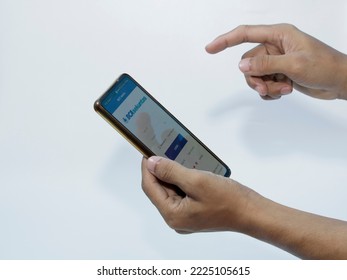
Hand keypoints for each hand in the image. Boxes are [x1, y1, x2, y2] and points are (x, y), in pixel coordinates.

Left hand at [141, 156, 346, 258]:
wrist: (252, 212)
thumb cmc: (228, 200)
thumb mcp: (196, 181)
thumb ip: (171, 171)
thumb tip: (152, 163)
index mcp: (172, 214)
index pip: (150, 187)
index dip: (147, 168)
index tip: (147, 151)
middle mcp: (176, 218)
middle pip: (159, 189)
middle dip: (160, 170)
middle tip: (162, 150)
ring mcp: (185, 216)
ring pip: (170, 190)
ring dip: (172, 173)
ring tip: (175, 157)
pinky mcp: (194, 211)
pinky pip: (181, 193)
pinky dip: (182, 180)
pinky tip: (187, 168)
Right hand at [206, 24, 346, 99]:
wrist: (340, 81)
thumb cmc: (325, 66)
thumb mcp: (294, 65)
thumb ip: (266, 64)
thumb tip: (242, 66)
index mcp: (279, 35)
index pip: (245, 34)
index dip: (225, 40)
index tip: (210, 49)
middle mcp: (275, 46)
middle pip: (248, 62)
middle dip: (256, 79)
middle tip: (267, 88)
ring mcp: (277, 61)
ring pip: (255, 75)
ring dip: (265, 87)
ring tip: (283, 89)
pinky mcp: (279, 73)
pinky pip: (263, 84)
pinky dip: (270, 91)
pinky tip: (284, 91)